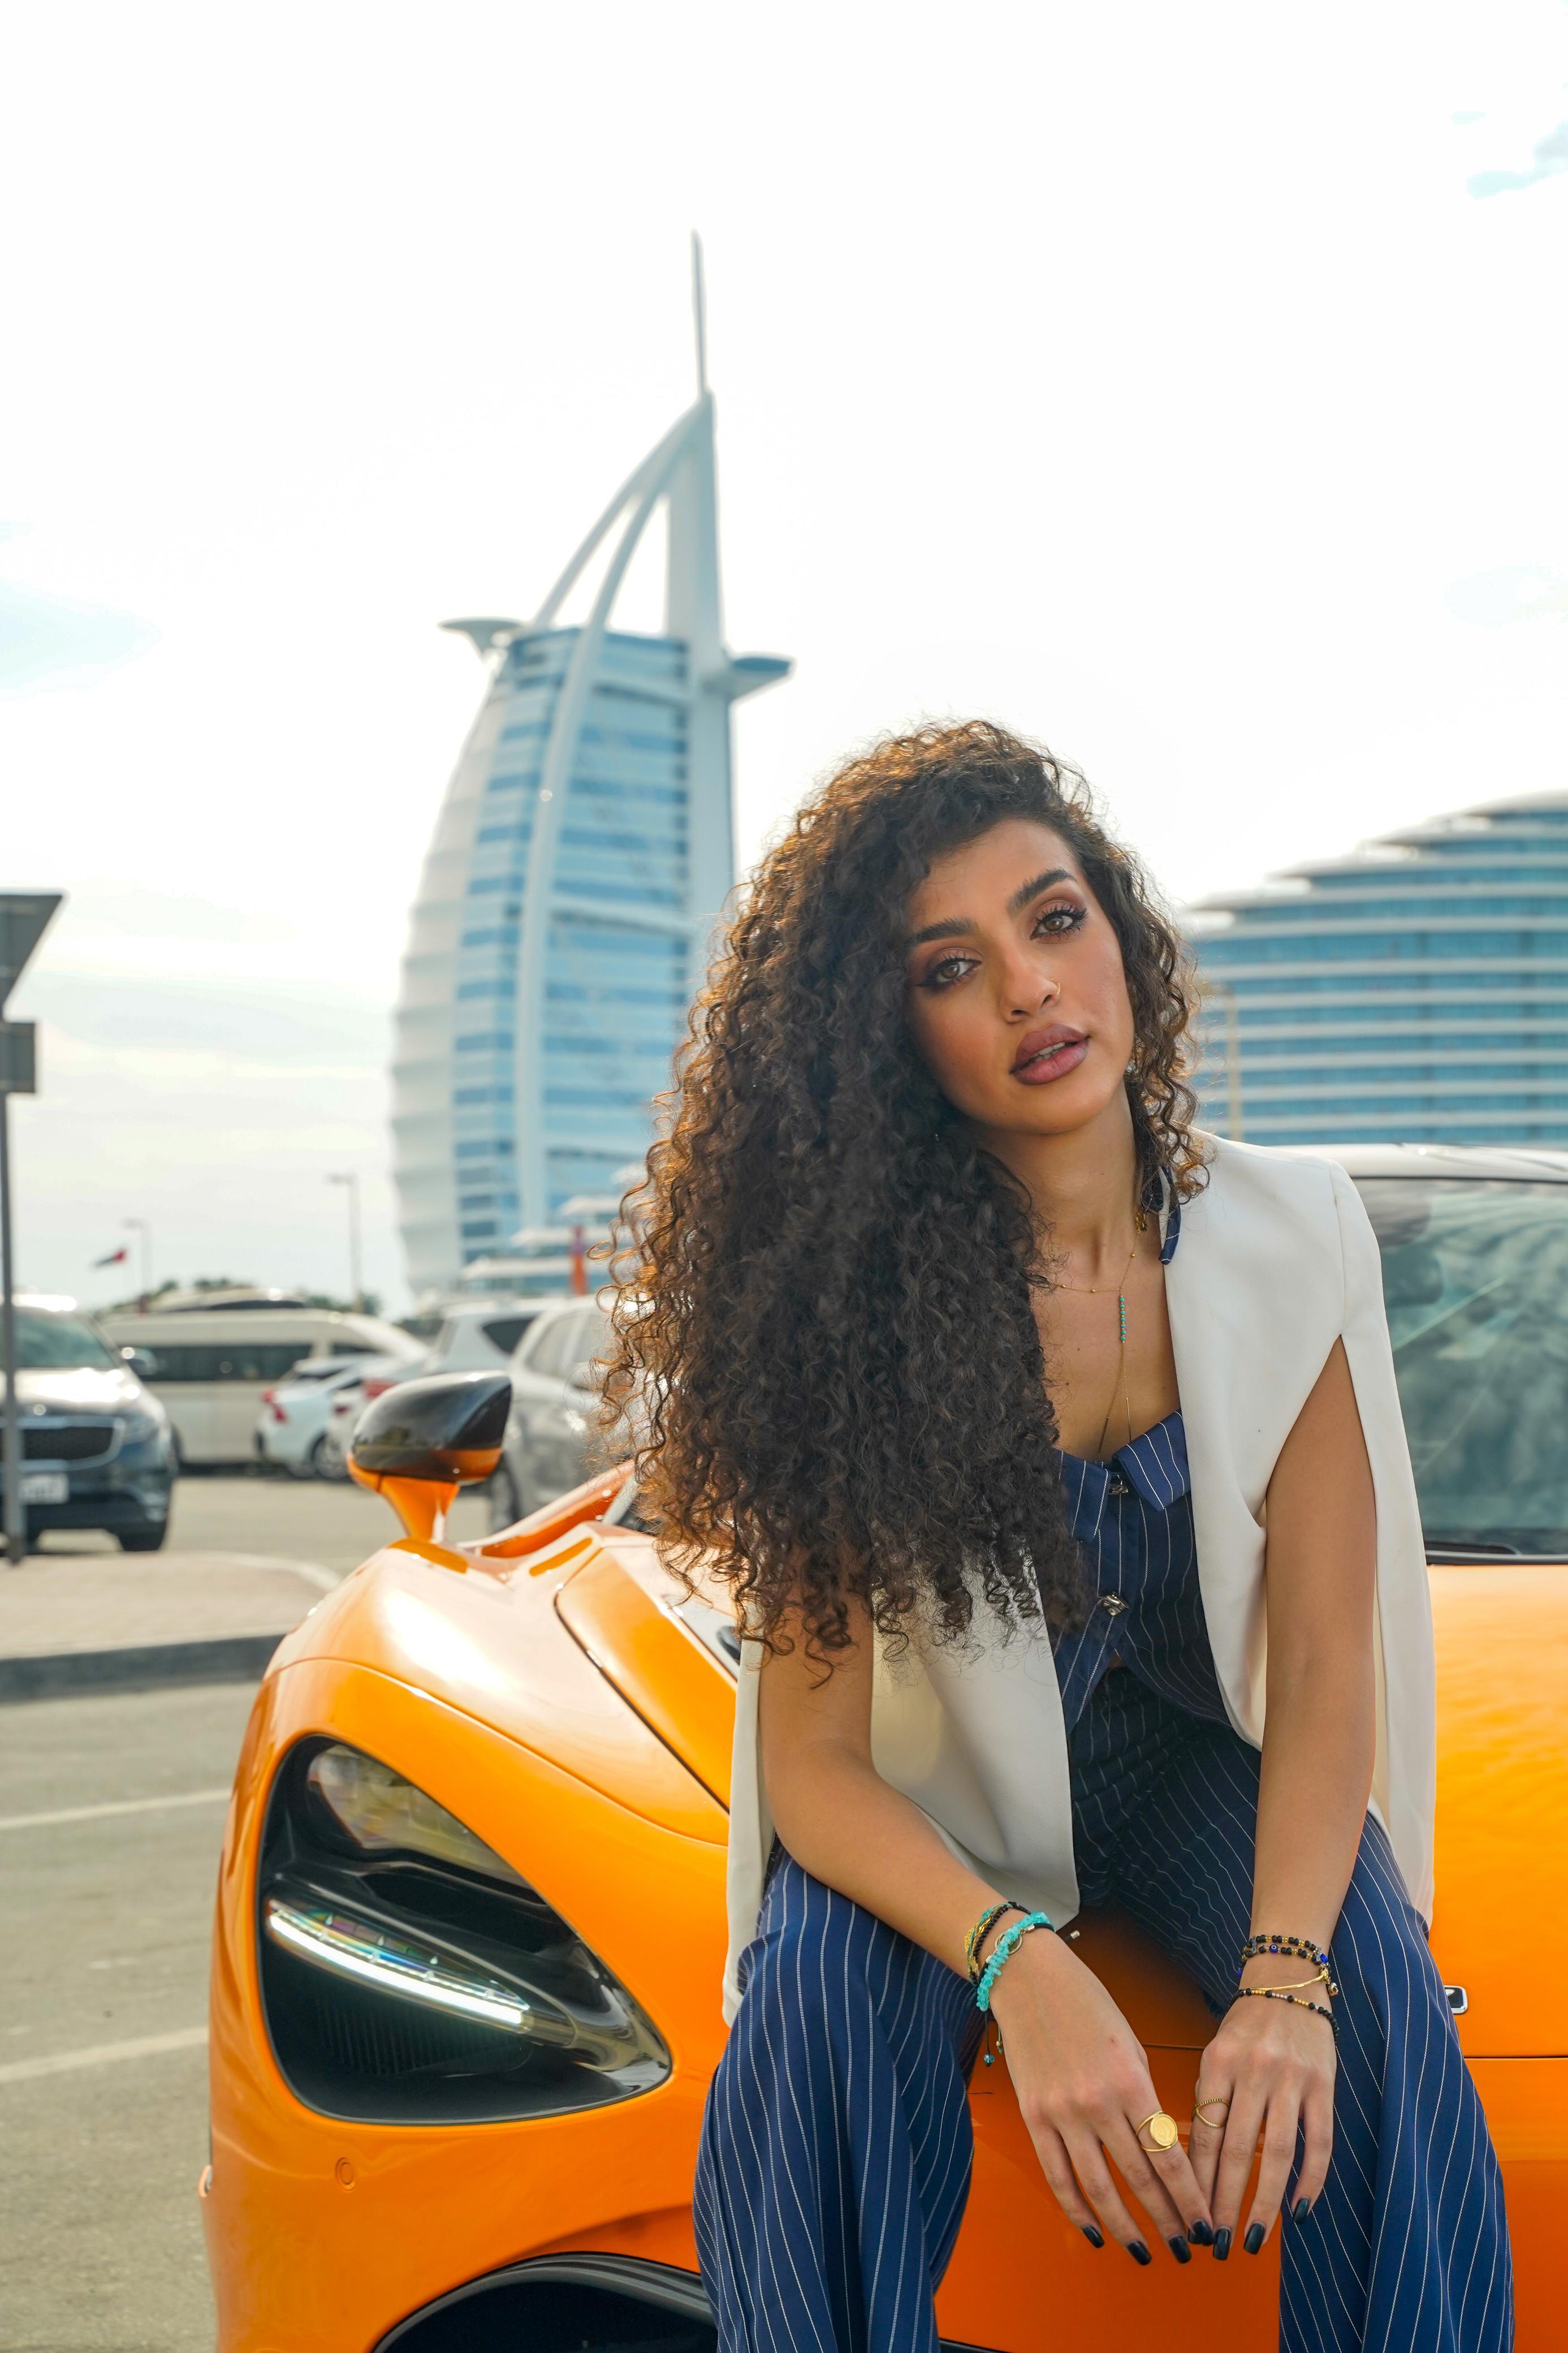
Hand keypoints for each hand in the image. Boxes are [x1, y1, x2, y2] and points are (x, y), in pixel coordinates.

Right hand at [989, 1930, 1213, 2263]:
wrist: (1028, 1977)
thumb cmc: (1088, 2004)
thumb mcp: (1131, 2046)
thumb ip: (1145, 2098)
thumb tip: (1165, 2148)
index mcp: (1131, 2082)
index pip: (1169, 2157)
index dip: (1190, 2199)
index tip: (1207, 2225)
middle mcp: (1097, 2104)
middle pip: (1139, 2180)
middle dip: (1167, 2220)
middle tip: (1187, 2248)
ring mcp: (1062, 2113)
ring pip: (1099, 2189)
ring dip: (1126, 2228)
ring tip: (1146, 2253)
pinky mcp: (1034, 2117)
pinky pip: (1057, 2176)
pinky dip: (1076, 2211)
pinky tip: (1094, 2232)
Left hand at [1188, 1982, 1335, 2253]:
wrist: (1288, 1981)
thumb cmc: (1244, 2026)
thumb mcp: (1214, 2053)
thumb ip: (1209, 2100)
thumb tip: (1194, 2163)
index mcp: (1218, 2063)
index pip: (1203, 2133)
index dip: (1195, 2180)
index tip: (1189, 2215)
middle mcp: (1254, 2072)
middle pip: (1237, 2150)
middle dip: (1224, 2201)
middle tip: (1216, 2242)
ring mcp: (1292, 2080)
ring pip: (1277, 2153)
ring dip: (1265, 2201)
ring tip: (1254, 2238)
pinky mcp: (1324, 2086)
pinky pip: (1319, 2143)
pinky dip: (1311, 2180)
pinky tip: (1299, 2211)